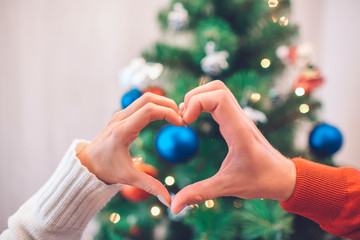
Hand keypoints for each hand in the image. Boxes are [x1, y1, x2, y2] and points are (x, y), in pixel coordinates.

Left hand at [77, 92, 184, 206]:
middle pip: (149, 99)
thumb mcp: (128, 178)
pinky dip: (155, 106)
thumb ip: (150, 187)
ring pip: (145, 98)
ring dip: (162, 104)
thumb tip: (169, 202)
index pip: (149, 111)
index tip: (181, 125)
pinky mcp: (121, 115)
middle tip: (182, 119)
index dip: (168, 113)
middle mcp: (120, 118)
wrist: (87, 163)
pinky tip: (164, 116)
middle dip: (168, 105)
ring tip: (175, 117)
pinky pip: (140, 104)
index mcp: (122, 131)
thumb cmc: (106, 170)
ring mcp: (120, 115)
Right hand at [171, 80, 295, 213]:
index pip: (218, 98)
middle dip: (194, 97)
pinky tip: (196, 119)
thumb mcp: (227, 187)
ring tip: (187, 117)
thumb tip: (175, 206)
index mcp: (239, 132)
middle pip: (217, 88)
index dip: (196, 103)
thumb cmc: (259, 181)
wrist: (283, 177)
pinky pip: (221, 100)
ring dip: (199, 97)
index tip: (185, 122)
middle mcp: (240, 119)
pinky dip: (205, 102)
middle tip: (183, 118)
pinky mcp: (238, 120)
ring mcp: (240, 117)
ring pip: (219, 90)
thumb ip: (200, 194)